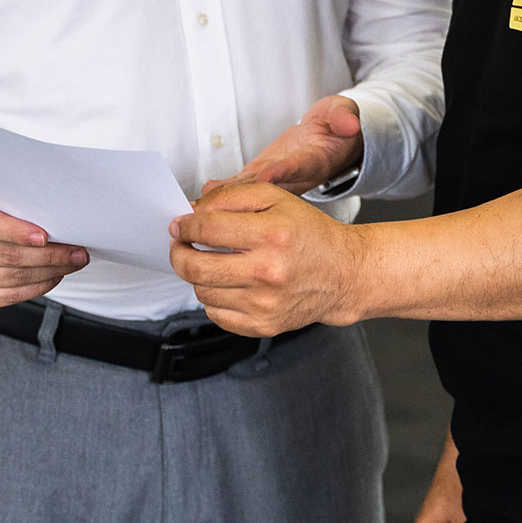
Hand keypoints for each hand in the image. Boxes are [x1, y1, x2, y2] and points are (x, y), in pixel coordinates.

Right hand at [0, 182, 88, 307]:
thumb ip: (11, 202)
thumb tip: (54, 212)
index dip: (18, 232)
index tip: (46, 235)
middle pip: (7, 257)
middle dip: (50, 256)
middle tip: (78, 252)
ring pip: (12, 279)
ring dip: (49, 272)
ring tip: (72, 263)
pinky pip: (7, 297)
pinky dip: (36, 288)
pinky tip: (53, 277)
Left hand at [169, 178, 365, 334]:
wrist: (343, 274)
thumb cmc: (310, 235)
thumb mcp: (276, 199)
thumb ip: (231, 197)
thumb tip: (193, 211)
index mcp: (270, 234)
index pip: (206, 229)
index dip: (185, 225)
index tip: (180, 225)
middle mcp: (267, 271)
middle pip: (195, 266)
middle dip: (178, 252)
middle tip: (180, 244)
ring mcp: (264, 303)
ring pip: (202, 292)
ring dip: (199, 275)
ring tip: (212, 262)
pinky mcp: (263, 326)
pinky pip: (216, 315)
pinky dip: (214, 299)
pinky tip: (228, 284)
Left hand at [218, 95, 363, 195]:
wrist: (333, 144)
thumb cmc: (336, 129)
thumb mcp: (344, 115)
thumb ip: (343, 117)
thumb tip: (349, 123)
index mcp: (315, 161)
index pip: (299, 167)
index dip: (282, 172)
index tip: (265, 176)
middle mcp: (295, 177)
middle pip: (268, 188)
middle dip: (243, 194)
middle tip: (217, 201)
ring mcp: (278, 180)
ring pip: (252, 191)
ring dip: (227, 197)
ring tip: (203, 204)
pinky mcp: (265, 176)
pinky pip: (244, 186)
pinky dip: (225, 190)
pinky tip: (206, 193)